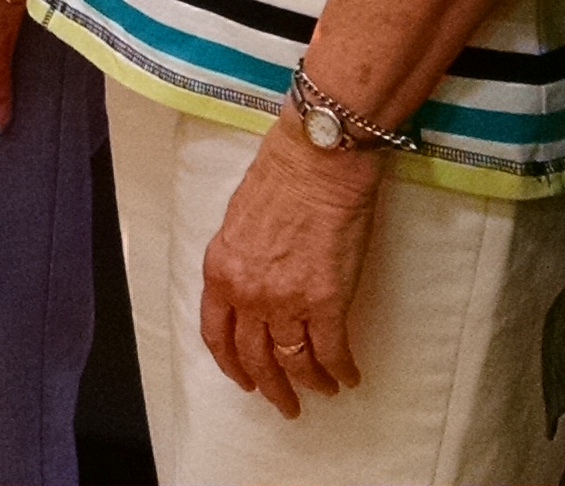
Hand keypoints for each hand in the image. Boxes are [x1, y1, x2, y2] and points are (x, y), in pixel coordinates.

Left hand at [200, 118, 384, 417]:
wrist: (318, 160)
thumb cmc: (280, 176)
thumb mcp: (237, 222)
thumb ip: (239, 261)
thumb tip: (251, 287)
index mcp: (220, 271)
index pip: (216, 335)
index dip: (231, 365)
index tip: (244, 380)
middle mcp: (248, 293)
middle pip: (255, 357)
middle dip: (270, 387)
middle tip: (285, 403)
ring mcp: (287, 300)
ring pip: (294, 361)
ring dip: (309, 384)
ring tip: (322, 391)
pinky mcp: (327, 300)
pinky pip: (332, 350)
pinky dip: (340, 370)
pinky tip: (348, 376)